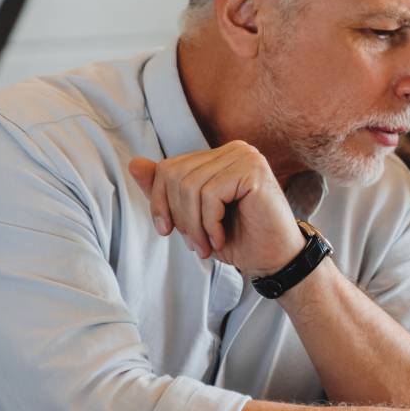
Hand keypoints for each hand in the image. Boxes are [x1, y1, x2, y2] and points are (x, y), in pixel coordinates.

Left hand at [128, 141, 301, 277]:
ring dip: (194, 225)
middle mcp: (233, 150)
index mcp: (219, 156)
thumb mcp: (192, 217)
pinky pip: (210, 194)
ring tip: (208, 245)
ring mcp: (245, 156)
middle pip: (175, 174)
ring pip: (190, 186)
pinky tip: (221, 237)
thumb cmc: (238, 239)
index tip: (168, 232)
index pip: (168, 168)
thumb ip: (166, 191)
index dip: (160, 202)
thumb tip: (134, 163)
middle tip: (195, 244)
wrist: (275, 260)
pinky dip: (209, 223)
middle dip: (178, 216)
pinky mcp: (253, 170)